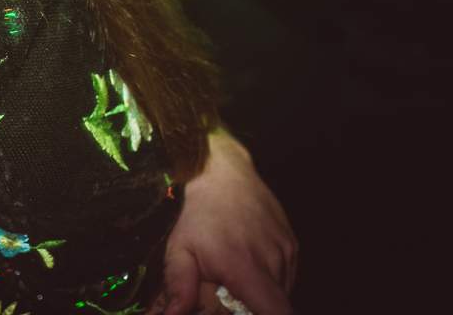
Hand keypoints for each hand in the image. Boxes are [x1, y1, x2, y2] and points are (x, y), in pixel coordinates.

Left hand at [151, 131, 296, 314]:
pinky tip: (246, 261)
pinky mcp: (293, 245)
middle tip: (227, 290)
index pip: (277, 313)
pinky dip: (268, 280)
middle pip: (274, 305)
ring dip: (259, 293)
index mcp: (244, 266)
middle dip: (251, 306)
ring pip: (280, 292)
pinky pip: (285, 276)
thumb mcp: (179, 249)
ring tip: (233, 273)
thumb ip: (179, 288)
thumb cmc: (197, 212)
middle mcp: (272, 260)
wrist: (222, 171)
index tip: (245, 310)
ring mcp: (287, 252)